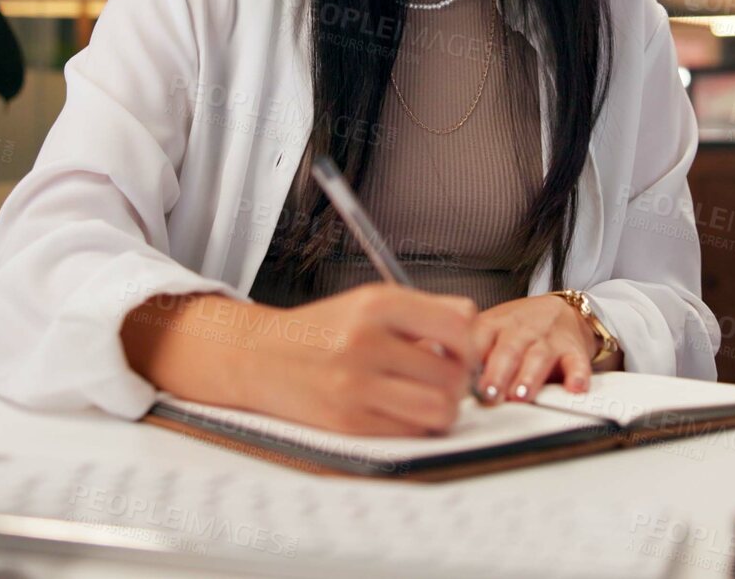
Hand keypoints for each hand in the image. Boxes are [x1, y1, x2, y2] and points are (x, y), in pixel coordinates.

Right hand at [236, 284, 477, 436]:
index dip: (470, 343)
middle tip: (446, 380)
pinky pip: (409, 432)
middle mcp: (365, 342)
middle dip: (459, 382)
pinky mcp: (347, 422)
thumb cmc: (321, 331)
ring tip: (428, 399)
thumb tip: (474, 327)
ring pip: (439, 410)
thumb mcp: (368, 302)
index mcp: (376, 304)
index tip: (463, 351)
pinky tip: (401, 411)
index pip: (456, 324)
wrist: (260, 357)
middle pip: (452, 374)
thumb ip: (424, 309)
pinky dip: (415, 426)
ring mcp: (355, 385)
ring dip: (443, 409)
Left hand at [472, 294, 598, 403]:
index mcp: (494, 325)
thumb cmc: (517, 328)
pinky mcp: (573, 350)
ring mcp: (548, 339)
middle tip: (489, 394)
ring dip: (529, 376)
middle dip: (498, 373)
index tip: (461, 381)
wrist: (560, 310)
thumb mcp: (488, 329)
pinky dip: (577, 375)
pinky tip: (574, 387)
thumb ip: (468, 351)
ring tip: (521, 395)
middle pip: (508, 350)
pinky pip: (577, 362)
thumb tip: (440, 374)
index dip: (469, 360)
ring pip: (539, 356)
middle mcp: (521, 330)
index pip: (478, 339)